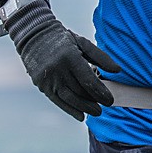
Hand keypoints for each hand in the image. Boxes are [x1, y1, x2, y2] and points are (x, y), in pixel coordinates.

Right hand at [6, 0, 120, 120]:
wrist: (34, 37)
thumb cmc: (63, 39)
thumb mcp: (83, 43)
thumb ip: (101, 57)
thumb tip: (118, 70)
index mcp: (70, 57)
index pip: (88, 81)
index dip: (101, 93)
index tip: (110, 100)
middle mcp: (58, 70)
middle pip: (79, 92)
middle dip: (94, 101)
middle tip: (105, 107)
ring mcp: (48, 79)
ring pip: (69, 99)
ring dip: (84, 108)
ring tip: (96, 111)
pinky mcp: (42, 85)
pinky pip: (57, 101)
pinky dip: (70, 110)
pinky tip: (81, 115)